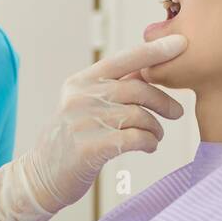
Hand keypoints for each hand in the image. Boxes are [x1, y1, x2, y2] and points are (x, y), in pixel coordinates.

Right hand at [23, 34, 187, 210]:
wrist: (41, 177)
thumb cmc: (73, 138)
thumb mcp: (84, 104)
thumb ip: (113, 87)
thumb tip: (149, 66)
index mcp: (80, 81)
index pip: (123, 59)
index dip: (154, 51)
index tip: (181, 43)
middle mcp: (80, 97)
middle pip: (137, 89)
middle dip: (163, 100)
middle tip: (177, 112)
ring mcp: (83, 122)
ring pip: (139, 115)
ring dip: (156, 127)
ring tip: (156, 136)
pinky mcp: (90, 148)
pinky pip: (135, 138)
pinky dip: (150, 142)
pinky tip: (149, 146)